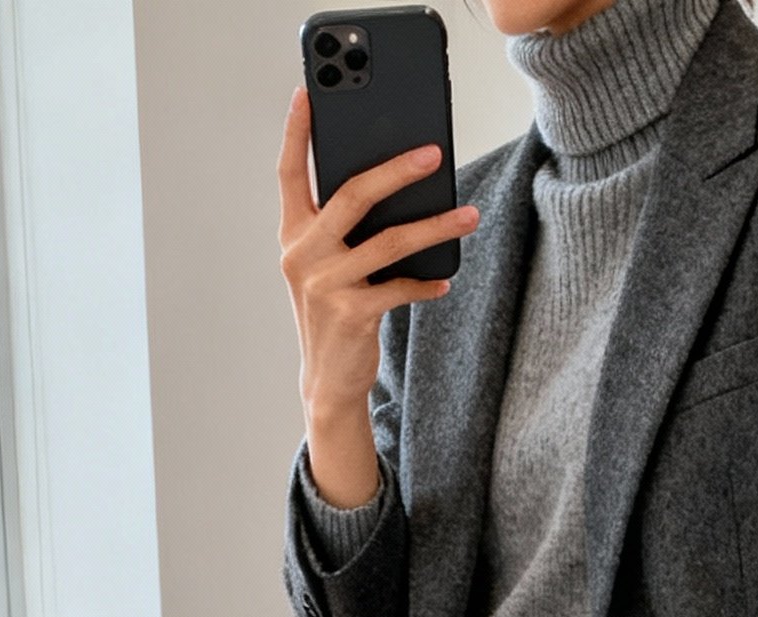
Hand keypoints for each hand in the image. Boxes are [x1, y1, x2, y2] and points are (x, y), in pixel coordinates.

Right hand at [277, 89, 479, 506]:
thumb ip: (344, 230)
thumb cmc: (335, 312)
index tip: (308, 93)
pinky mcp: (350, 314)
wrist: (327, 381)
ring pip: (388, 240)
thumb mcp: (327, 267)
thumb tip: (395, 188)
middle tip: (434, 152)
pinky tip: (443, 279)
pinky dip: (424, 282)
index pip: (289, 172)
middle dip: (396, 169)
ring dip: (434, 226)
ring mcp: (324, 284)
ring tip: (468, 215)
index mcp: (293, 234)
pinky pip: (398, 287)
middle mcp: (302, 254)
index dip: (297, 132)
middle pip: (351, 195)